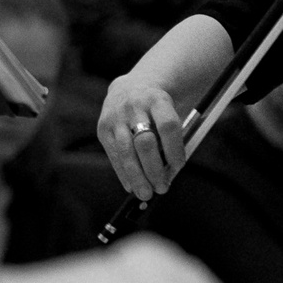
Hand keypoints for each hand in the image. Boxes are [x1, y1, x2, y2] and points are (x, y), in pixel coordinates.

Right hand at [98, 73, 189, 201]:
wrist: (130, 88)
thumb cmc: (157, 108)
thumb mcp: (169, 112)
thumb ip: (171, 138)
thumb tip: (169, 174)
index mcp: (157, 99)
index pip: (168, 126)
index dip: (175, 149)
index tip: (179, 167)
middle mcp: (134, 106)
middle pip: (145, 142)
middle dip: (154, 170)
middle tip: (162, 188)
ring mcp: (115, 116)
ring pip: (126, 152)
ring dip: (137, 177)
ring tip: (146, 194)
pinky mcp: (103, 127)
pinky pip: (113, 155)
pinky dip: (123, 174)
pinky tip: (131, 186)